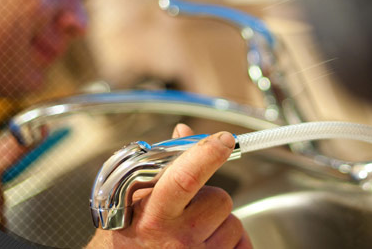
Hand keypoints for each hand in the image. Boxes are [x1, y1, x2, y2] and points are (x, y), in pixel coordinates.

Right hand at [86, 124, 251, 247]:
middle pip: (220, 199)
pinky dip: (232, 241)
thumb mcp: (133, 198)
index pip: (186, 178)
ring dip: (219, 223)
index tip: (223, 139)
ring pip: (233, 223)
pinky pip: (243, 244)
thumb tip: (185, 133)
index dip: (208, 154)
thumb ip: (161, 165)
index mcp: (153, 215)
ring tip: (192, 231)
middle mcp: (177, 239)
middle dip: (209, 198)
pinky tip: (209, 243)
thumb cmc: (128, 234)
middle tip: (188, 209)